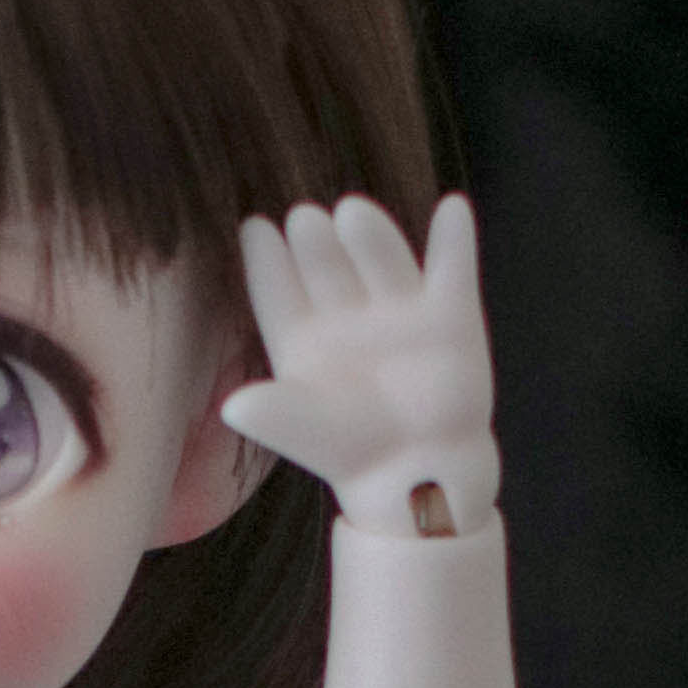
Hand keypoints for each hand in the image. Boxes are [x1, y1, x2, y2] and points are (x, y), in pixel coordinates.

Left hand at [224, 193, 500, 538]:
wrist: (419, 477)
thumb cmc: (356, 455)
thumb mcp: (308, 431)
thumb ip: (275, 414)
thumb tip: (234, 406)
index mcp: (303, 339)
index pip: (279, 291)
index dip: (267, 262)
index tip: (253, 228)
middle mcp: (347, 317)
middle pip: (328, 269)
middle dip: (316, 245)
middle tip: (304, 219)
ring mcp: (398, 312)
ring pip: (383, 262)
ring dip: (372, 238)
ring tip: (354, 213)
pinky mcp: (449, 317)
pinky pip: (452, 270)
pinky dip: (454, 242)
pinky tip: (452, 209)